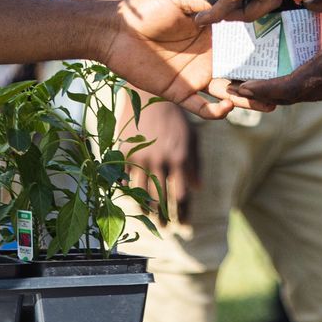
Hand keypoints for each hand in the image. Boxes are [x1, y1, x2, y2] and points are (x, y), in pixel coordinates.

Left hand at [98, 0, 269, 119]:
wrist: (116, 30)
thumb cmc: (148, 10)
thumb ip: (209, 5)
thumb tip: (238, 7)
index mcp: (214, 35)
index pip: (246, 46)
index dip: (265, 51)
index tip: (286, 54)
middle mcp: (210, 57)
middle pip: (244, 73)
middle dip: (265, 82)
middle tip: (285, 87)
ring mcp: (196, 76)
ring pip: (230, 94)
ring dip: (248, 101)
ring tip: (268, 104)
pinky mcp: (180, 92)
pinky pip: (202, 108)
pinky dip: (216, 112)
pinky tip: (227, 105)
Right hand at [124, 99, 198, 224]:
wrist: (149, 94)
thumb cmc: (175, 117)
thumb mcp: (191, 138)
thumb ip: (195, 164)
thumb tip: (198, 188)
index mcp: (179, 158)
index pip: (181, 195)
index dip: (183, 211)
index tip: (184, 223)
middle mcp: (159, 160)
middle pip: (160, 198)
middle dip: (163, 216)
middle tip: (165, 227)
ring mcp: (139, 157)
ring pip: (140, 192)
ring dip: (144, 208)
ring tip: (147, 216)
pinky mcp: (123, 151)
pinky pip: (122, 177)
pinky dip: (125, 188)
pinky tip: (129, 195)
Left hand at [238, 0, 321, 104]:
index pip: (289, 87)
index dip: (262, 90)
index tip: (240, 86)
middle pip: (289, 98)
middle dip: (260, 94)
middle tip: (234, 86)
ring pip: (302, 97)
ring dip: (277, 93)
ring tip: (252, 83)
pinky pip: (315, 93)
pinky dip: (294, 88)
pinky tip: (285, 76)